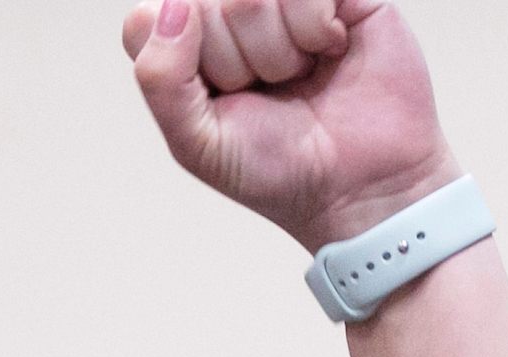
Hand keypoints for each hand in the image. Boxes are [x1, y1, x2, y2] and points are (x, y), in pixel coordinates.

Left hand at [121, 0, 458, 252]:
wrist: (360, 186)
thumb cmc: (280, 170)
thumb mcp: (198, 145)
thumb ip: (161, 80)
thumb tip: (175, 7)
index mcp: (186, 46)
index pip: (148, 20)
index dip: (184, 63)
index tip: (220, 99)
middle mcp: (229, 12)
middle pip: (203, 4)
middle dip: (237, 63)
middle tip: (269, 93)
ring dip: (278, 50)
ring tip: (299, 75)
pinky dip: (315, 27)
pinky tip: (329, 50)